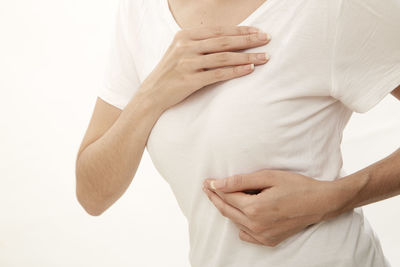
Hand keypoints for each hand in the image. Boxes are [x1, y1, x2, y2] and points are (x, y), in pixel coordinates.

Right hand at [139, 25, 270, 111]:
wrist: (151, 94)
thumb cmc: (170, 73)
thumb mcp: (180, 51)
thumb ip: (200, 43)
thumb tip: (228, 39)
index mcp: (184, 36)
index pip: (218, 30)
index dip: (240, 30)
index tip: (258, 31)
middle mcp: (185, 47)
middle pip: (224, 41)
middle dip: (248, 40)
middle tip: (267, 39)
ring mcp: (187, 63)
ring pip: (224, 57)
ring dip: (247, 56)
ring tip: (265, 57)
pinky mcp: (189, 80)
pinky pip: (218, 74)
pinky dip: (236, 71)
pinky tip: (250, 69)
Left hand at [202, 169, 344, 246]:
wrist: (320, 203)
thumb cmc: (296, 186)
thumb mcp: (268, 177)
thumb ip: (240, 181)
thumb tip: (217, 184)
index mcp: (254, 208)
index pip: (226, 197)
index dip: (214, 188)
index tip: (206, 181)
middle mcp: (255, 225)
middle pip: (227, 210)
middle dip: (215, 198)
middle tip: (207, 188)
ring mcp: (262, 236)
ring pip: (235, 222)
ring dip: (227, 209)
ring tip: (223, 196)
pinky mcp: (269, 241)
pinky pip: (246, 234)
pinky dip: (240, 223)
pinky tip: (242, 213)